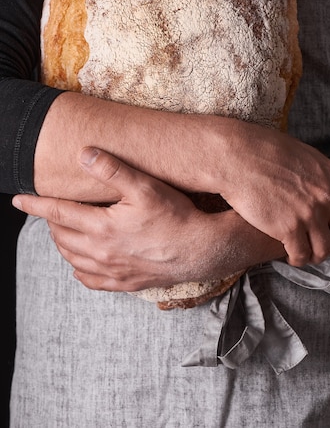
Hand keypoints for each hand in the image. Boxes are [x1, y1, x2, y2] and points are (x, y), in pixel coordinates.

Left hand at [12, 147, 285, 291]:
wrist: (203, 249)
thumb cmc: (176, 216)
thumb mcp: (145, 186)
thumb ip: (112, 169)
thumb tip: (84, 153)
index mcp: (101, 228)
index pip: (58, 213)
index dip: (36, 204)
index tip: (18, 199)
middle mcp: (102, 253)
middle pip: (62, 237)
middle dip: (51, 221)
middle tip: (50, 208)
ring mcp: (113, 271)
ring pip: (73, 259)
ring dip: (62, 243)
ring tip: (63, 230)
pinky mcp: (126, 283)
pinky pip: (90, 281)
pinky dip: (79, 269)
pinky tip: (82, 262)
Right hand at [218, 122, 329, 266]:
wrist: (237, 156)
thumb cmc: (264, 150)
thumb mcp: (304, 156)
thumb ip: (321, 175)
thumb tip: (327, 186)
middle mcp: (327, 196)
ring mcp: (309, 214)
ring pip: (326, 250)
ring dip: (316, 255)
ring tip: (305, 251)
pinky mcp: (288, 228)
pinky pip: (301, 255)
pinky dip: (296, 258)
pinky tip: (288, 253)